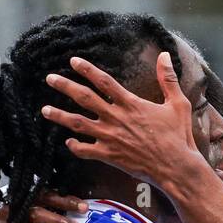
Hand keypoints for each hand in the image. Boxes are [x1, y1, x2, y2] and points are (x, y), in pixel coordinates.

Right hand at [0, 191, 85, 222]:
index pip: (44, 195)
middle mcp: (9, 210)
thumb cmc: (2, 217)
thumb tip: (71, 200)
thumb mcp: (16, 203)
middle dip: (57, 220)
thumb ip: (38, 201)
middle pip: (36, 213)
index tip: (84, 207)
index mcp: (18, 197)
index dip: (64, 200)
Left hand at [41, 53, 204, 188]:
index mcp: (131, 104)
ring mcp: (111, 138)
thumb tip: (165, 55)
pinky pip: (86, 150)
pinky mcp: (110, 155)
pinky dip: (75, 147)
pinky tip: (68, 143)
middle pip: (84, 98)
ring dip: (60, 116)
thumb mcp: (178, 104)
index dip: (87, 69)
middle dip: (65, 87)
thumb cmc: (179, 137)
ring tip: (44, 110)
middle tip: (49, 79)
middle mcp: (116, 118)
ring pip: (79, 124)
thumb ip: (168, 79)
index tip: (73, 61)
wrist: (176, 168)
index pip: (104, 81)